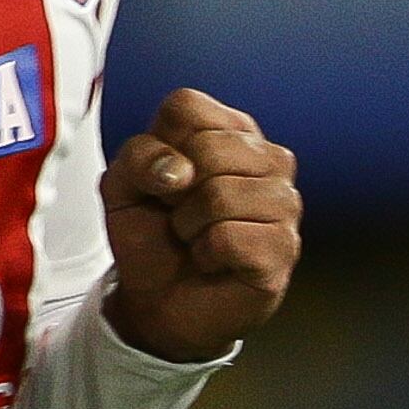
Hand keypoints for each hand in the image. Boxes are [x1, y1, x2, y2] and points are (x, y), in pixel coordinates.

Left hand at [100, 88, 299, 364]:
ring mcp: (284, 202)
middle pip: (207, 147)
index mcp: (231, 130)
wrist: (160, 302)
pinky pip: (229, 237)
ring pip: (220, 194)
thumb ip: (138, 156)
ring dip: (188, 227)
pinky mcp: (284, 246)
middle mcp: (268, 158)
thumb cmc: (152, 236)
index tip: (162, 182)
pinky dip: (206, 254)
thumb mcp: (123, 186)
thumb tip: (181, 170)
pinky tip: (214, 261)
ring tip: (197, 239)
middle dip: (174, 193)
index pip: (186, 107)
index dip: (158, 147)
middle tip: (178, 216)